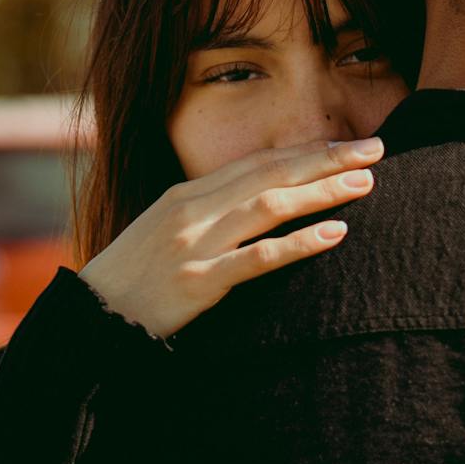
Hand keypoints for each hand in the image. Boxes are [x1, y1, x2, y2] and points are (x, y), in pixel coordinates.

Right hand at [78, 137, 383, 336]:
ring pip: (269, 206)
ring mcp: (195, 245)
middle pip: (270, 173)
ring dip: (321, 192)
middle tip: (374, 150)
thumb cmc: (134, 279)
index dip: (305, 150)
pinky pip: (258, 259)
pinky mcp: (198, 283)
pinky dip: (300, 243)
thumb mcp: (166, 232)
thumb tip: (261, 203)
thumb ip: (208, 215)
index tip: (348, 143)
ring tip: (364, 186)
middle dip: (326, 159)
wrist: (90, 320)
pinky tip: (335, 234)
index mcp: (186, 195)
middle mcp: (192, 211)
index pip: (257, 162)